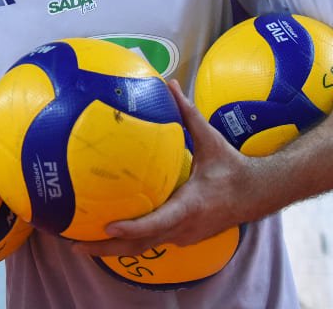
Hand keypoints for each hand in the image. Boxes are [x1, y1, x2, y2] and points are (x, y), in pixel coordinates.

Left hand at [71, 80, 263, 257]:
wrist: (257, 194)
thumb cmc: (231, 167)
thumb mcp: (210, 139)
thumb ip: (187, 113)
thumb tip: (169, 83)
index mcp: (190, 205)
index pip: (157, 222)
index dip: (132, 227)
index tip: (107, 226)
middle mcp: (184, 227)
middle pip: (140, 244)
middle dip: (107, 248)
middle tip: (75, 245)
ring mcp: (183, 237)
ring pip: (143, 248)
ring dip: (113, 249)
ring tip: (80, 245)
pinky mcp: (182, 238)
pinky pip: (152, 242)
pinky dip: (129, 241)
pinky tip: (107, 235)